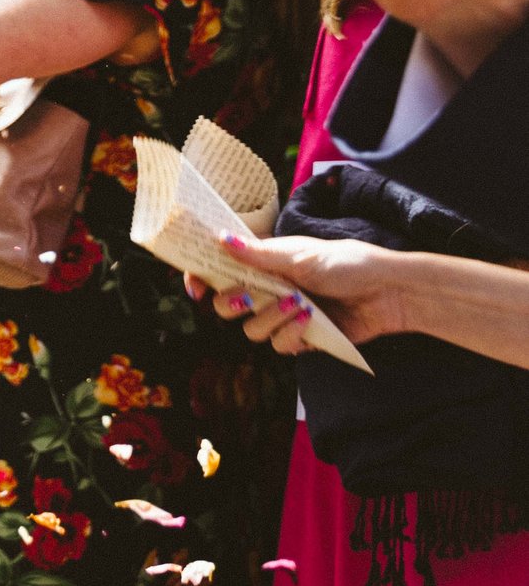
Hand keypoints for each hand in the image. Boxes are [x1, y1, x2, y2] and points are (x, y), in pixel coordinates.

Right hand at [193, 233, 410, 354]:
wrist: (389, 292)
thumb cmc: (348, 263)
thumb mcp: (300, 255)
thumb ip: (259, 254)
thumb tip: (220, 239)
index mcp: (264, 264)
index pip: (220, 270)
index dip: (201, 279)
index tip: (195, 289)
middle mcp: (269, 290)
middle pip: (227, 306)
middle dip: (232, 305)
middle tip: (246, 299)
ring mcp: (285, 315)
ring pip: (253, 330)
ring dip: (272, 319)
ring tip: (299, 306)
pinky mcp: (303, 338)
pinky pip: (281, 346)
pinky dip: (293, 335)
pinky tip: (311, 321)